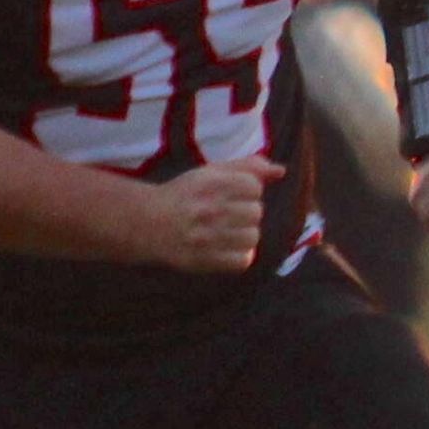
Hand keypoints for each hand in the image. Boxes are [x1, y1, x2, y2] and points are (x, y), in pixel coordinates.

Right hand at [149, 157, 276, 272]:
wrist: (147, 224)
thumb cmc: (186, 195)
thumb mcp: (211, 173)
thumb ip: (248, 167)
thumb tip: (281, 171)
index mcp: (210, 183)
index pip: (254, 187)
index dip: (247, 191)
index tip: (230, 195)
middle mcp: (208, 209)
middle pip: (256, 212)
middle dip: (245, 213)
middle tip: (224, 215)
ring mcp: (206, 236)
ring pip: (253, 237)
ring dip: (244, 235)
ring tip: (225, 232)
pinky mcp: (204, 260)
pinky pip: (243, 260)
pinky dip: (239, 256)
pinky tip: (225, 247)